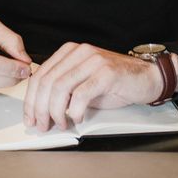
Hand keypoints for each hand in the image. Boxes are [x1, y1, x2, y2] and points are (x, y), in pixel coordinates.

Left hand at [22, 43, 170, 131]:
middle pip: (47, 82)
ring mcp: (93, 61)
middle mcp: (79, 52)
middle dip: (40, 108)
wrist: (147, 77)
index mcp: (69, 52)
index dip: (31, 100)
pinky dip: (75, 110)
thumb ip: (62, 90)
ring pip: (60, 87)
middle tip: (42, 125)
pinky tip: (78, 118)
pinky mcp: (106, 73)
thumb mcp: (83, 83)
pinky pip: (81, 94)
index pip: (40, 75)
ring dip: (56, 111)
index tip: (30, 117)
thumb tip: (40, 109)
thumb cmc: (115, 83)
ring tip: (60, 124)